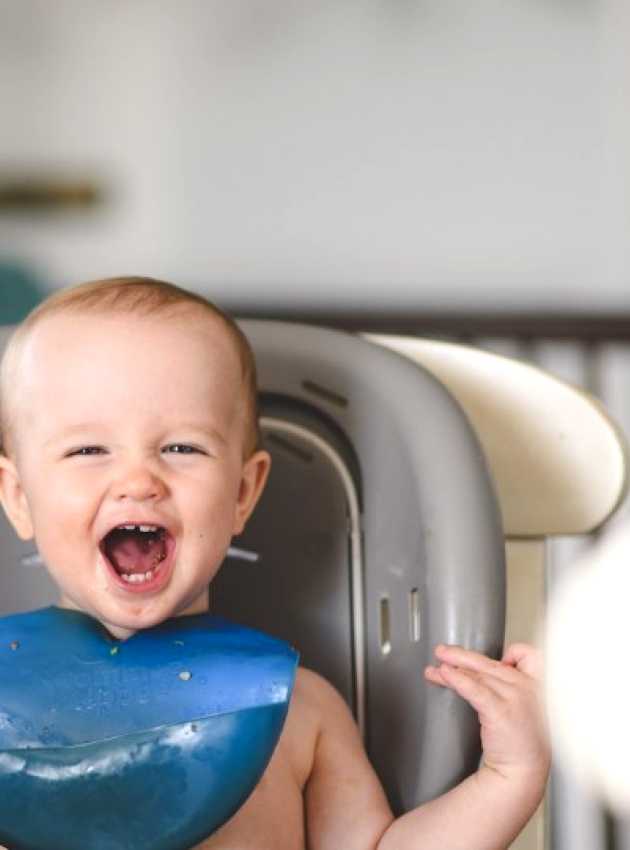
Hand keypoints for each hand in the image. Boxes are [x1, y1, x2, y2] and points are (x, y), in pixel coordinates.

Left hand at [424, 643, 549, 782]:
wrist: (523, 771)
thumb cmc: (520, 740)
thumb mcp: (521, 706)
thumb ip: (507, 686)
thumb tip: (477, 670)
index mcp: (534, 684)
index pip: (526, 655)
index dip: (511, 653)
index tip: (489, 659)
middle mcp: (525, 687)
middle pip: (489, 663)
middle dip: (461, 656)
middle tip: (441, 651)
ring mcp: (514, 698)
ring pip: (478, 675)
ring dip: (452, 668)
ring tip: (435, 667)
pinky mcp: (500, 712)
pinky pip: (476, 690)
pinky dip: (458, 680)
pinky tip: (444, 674)